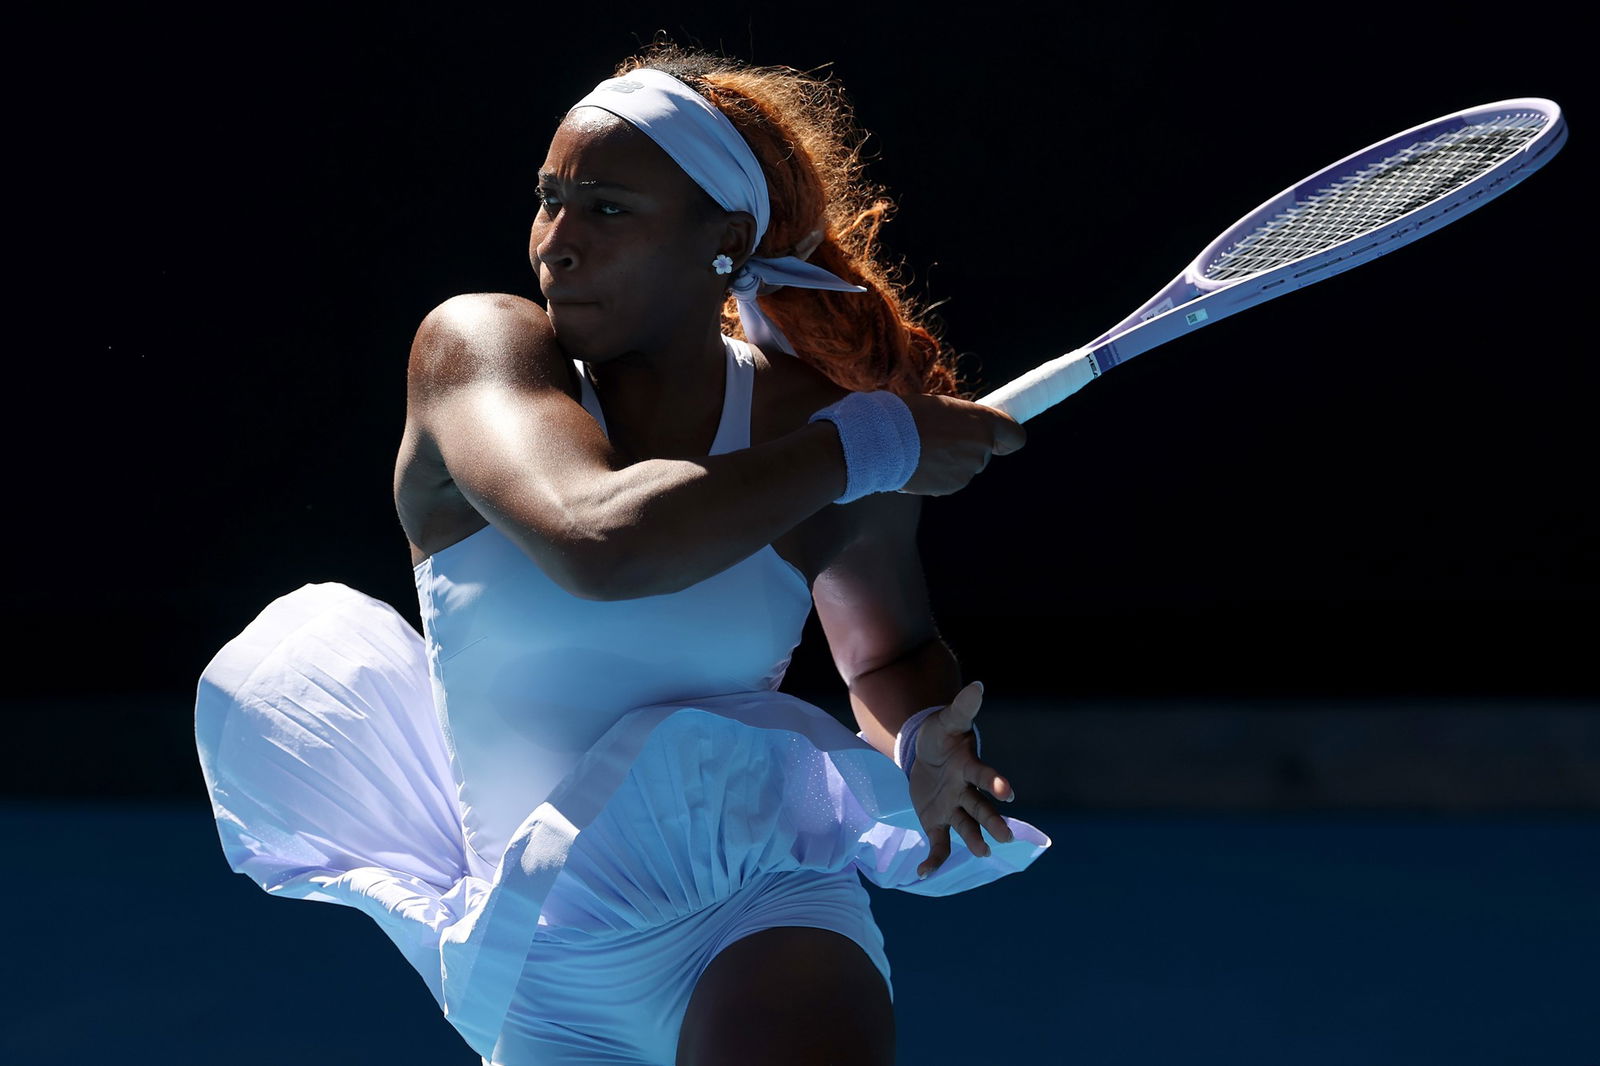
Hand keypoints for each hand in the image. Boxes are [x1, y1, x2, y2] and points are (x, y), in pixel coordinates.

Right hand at [898, 395, 1024, 495]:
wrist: (884, 441)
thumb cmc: (908, 415)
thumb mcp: (942, 407)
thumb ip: (962, 421)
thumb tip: (963, 431)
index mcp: (983, 421)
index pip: (1015, 436)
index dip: (1006, 439)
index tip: (999, 441)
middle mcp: (982, 447)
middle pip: (983, 453)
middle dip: (966, 448)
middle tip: (939, 439)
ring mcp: (968, 470)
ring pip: (964, 468)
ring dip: (949, 462)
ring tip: (923, 450)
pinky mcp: (952, 486)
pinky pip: (949, 481)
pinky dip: (937, 475)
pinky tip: (919, 464)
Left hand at [909, 681, 1016, 877]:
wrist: (926, 753)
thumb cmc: (941, 735)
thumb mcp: (947, 721)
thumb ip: (962, 707)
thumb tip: (977, 685)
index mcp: (969, 767)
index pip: (984, 775)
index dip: (995, 783)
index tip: (1009, 792)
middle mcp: (966, 791)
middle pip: (981, 808)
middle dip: (992, 821)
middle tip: (1006, 836)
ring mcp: (953, 808)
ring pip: (966, 827)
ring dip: (974, 840)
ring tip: (982, 852)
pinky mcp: (937, 821)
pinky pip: (939, 844)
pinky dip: (934, 860)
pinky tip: (923, 873)